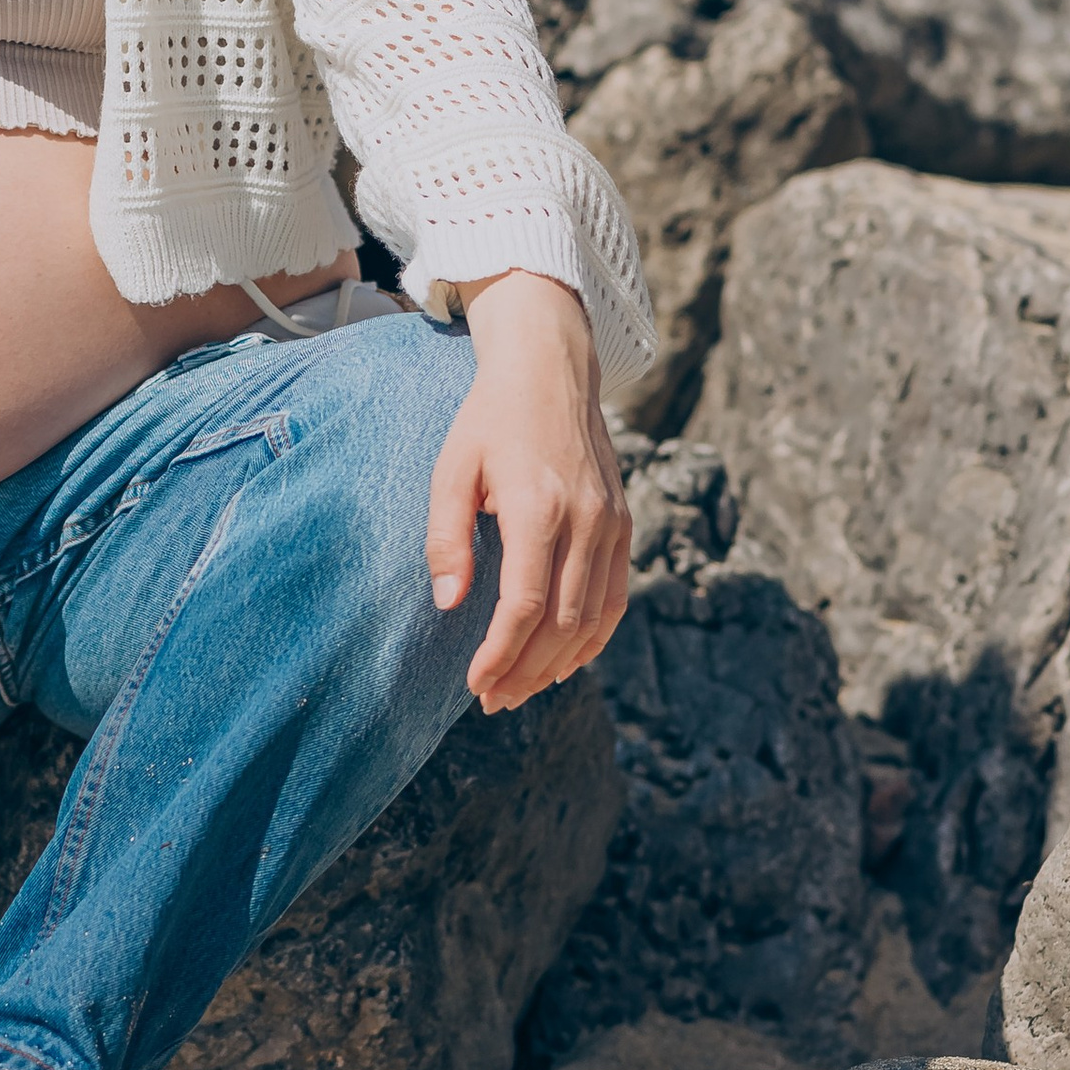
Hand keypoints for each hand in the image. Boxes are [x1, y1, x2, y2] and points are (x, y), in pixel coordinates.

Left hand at [424, 273, 630, 713]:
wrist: (551, 370)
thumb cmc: (490, 419)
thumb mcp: (452, 470)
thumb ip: (446, 538)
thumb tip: (449, 603)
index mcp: (539, 507)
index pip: (525, 605)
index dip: (500, 654)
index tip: (474, 684)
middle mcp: (586, 520)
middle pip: (561, 622)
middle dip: (526, 670)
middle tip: (492, 699)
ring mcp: (612, 523)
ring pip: (594, 618)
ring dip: (558, 664)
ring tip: (521, 690)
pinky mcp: (623, 524)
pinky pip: (616, 597)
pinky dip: (594, 638)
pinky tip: (565, 662)